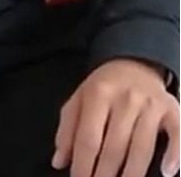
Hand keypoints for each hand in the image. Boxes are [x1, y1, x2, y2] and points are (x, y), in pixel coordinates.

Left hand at [52, 58, 179, 176]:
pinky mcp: (173, 110)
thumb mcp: (78, 100)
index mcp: (98, 95)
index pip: (88, 138)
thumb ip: (67, 130)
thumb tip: (59, 161)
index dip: (83, 164)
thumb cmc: (103, 88)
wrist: (134, 64)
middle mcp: (126, 100)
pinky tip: (167, 172)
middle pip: (114, 146)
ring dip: (132, 173)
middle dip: (105, 174)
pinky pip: (177, 135)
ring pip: (142, 146)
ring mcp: (151, 105)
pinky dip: (174, 154)